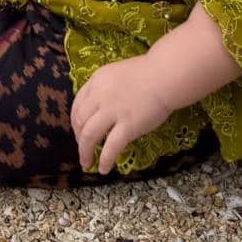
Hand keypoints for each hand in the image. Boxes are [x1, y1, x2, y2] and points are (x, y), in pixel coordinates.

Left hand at [70, 54, 172, 174]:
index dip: (75, 122)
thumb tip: (97, 107)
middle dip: (78, 138)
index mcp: (96, 81)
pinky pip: (111, 147)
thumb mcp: (116, 74)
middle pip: (80, 121)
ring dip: (85, 152)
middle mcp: (100, 96)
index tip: (78, 131)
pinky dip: (105, 160)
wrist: (165, 76)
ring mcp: (113, 111)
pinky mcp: (128, 126)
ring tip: (86, 163)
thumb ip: (104, 89)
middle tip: (82, 149)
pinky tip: (103, 168)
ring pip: (90, 135)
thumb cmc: (146, 73)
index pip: (77, 104)